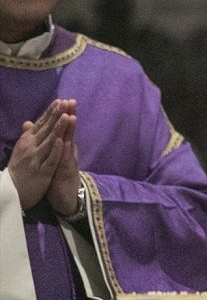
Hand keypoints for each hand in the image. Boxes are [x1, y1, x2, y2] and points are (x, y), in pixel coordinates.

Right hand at [7, 99, 73, 210]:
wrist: (12, 190)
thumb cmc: (19, 168)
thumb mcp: (21, 150)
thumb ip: (28, 136)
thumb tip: (28, 122)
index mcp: (26, 141)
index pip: (40, 124)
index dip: (50, 113)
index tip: (60, 101)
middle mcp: (30, 148)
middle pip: (46, 129)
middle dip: (56, 116)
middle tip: (66, 103)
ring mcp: (36, 159)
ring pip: (49, 142)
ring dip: (58, 129)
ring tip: (67, 116)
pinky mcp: (42, 172)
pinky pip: (50, 160)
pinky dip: (55, 150)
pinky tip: (61, 141)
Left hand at [46, 100, 81, 216]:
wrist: (66, 199)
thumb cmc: (58, 178)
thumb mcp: (52, 159)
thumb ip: (49, 145)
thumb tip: (42, 131)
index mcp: (63, 148)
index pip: (62, 128)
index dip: (63, 115)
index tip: (63, 100)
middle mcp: (68, 152)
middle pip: (69, 132)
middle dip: (70, 117)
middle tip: (71, 101)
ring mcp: (69, 161)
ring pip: (70, 143)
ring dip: (71, 131)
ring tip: (72, 116)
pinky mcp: (67, 172)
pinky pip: (66, 160)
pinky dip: (66, 151)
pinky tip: (66, 142)